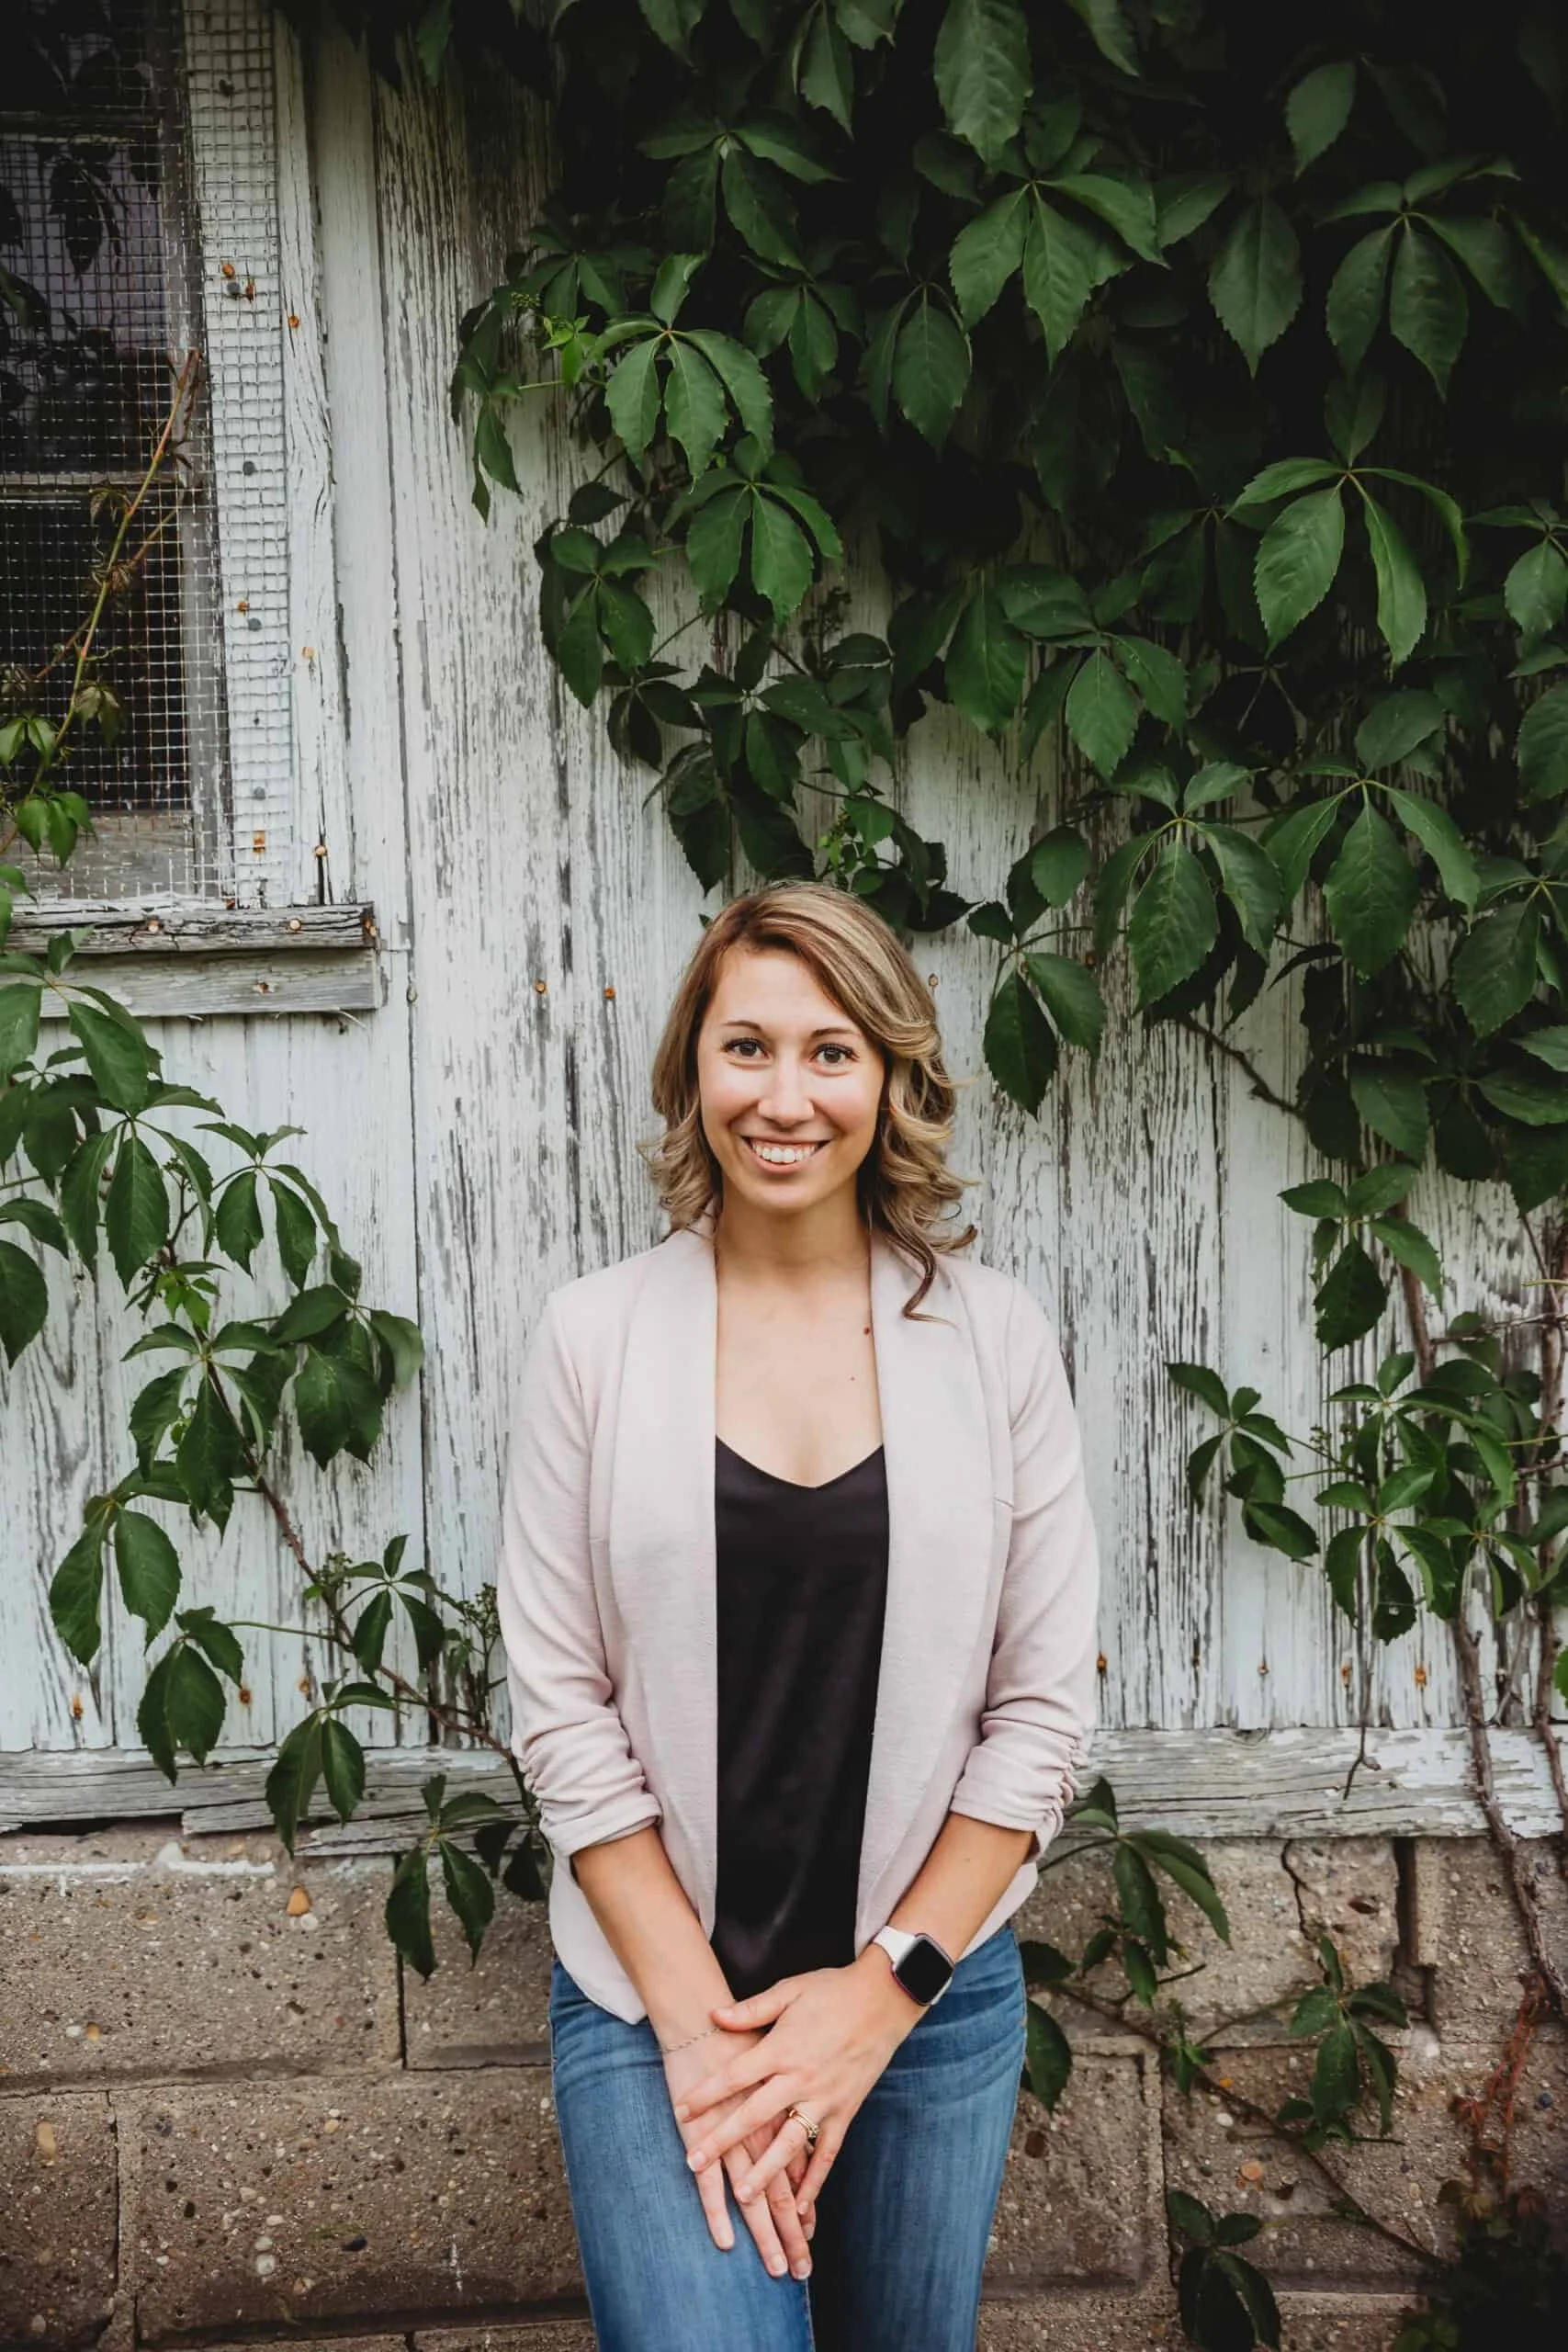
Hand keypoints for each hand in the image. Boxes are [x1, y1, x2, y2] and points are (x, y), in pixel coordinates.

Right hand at [662, 2031, 815, 2279]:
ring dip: (765, 2233)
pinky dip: (717, 2212)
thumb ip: (789, 2085)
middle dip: (792, 2233)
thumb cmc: (743, 2028)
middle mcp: (765, 2130)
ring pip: (754, 2195)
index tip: (810, 2234)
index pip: (800, 2168)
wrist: (701, 2013)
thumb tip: (801, 2109)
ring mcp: (733, 2136)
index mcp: (784, 2111)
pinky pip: (710, 2183)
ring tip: (776, 2267)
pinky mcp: (701, 2134)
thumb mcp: (782, 2053)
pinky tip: (725, 2241)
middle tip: (800, 2270)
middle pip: (782, 2192)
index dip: (806, 2203)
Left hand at [673, 1955, 919, 2213]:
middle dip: (722, 2140)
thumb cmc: (833, 1991)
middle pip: (754, 2115)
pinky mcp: (846, 2111)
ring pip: (790, 2143)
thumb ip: (751, 2009)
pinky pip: (828, 2152)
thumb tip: (713, 2015)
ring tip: (742, 2195)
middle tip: (693, 2162)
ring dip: (766, 2171)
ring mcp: (825, 2099)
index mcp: (783, 2048)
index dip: (706, 2094)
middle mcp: (801, 2078)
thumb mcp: (790, 1991)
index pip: (735, 2076)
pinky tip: (802, 2205)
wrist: (884, 1998)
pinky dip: (815, 2180)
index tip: (681, 2110)